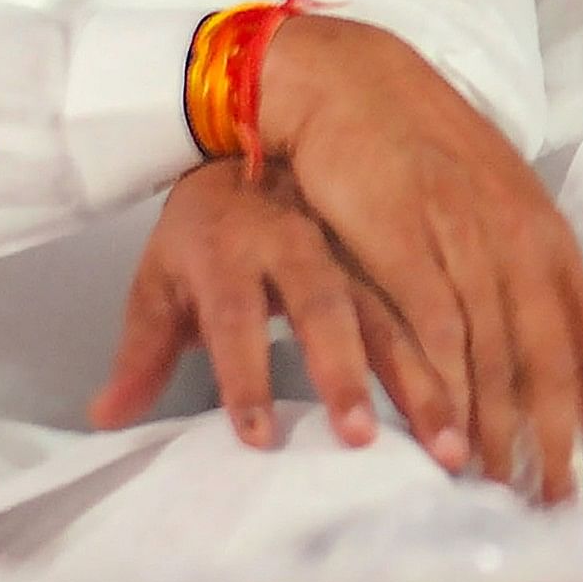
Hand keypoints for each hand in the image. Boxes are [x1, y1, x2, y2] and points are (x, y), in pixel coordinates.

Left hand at [90, 159, 445, 451]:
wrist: (258, 140)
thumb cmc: (207, 232)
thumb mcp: (162, 280)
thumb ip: (141, 352)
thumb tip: (104, 418)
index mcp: (230, 245)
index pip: (232, 314)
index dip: (242, 374)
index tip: (256, 438)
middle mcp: (297, 242)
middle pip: (324, 307)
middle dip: (343, 372)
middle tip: (359, 438)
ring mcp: (354, 247)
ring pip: (392, 309)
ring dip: (421, 376)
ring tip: (445, 441)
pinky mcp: (396, 256)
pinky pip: (432, 308)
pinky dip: (457, 360)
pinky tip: (478, 411)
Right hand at [258, 15, 582, 500]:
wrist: (352, 79)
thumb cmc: (421, 157)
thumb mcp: (492, 219)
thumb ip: (519, 286)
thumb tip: (547, 357)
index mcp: (553, 245)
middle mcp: (525, 243)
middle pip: (560, 363)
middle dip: (565, 446)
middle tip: (561, 512)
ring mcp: (469, 238)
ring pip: (501, 353)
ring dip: (505, 430)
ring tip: (503, 495)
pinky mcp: (407, 234)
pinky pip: (437, 325)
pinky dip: (447, 386)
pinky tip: (445, 433)